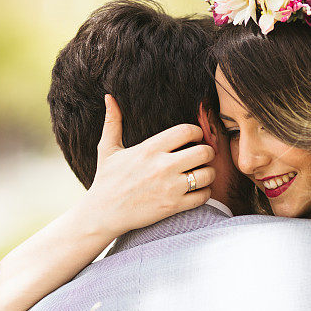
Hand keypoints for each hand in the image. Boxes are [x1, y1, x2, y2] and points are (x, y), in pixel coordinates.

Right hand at [83, 94, 215, 236]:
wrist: (102, 213)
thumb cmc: (106, 180)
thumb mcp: (107, 149)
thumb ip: (112, 122)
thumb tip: (108, 97)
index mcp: (150, 148)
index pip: (187, 130)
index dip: (197, 132)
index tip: (194, 138)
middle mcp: (162, 165)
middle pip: (204, 151)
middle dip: (207, 152)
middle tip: (202, 157)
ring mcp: (170, 187)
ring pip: (207, 174)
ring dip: (208, 173)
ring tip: (201, 174)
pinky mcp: (173, 206)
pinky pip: (203, 196)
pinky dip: (204, 193)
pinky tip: (196, 191)